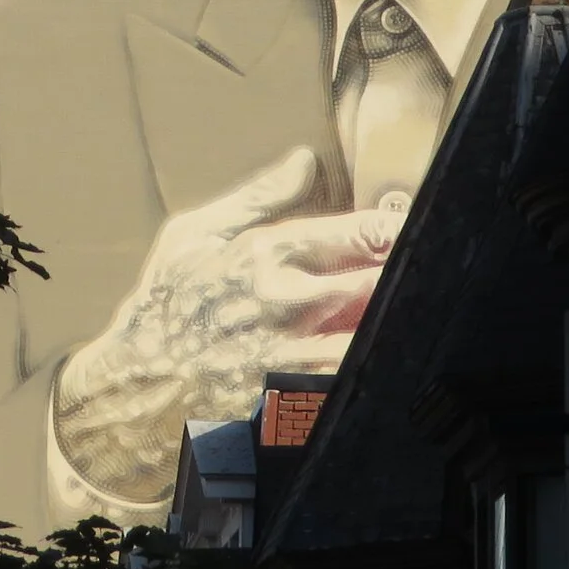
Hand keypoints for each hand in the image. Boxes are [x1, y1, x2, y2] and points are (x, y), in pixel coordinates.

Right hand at [52, 147, 399, 503]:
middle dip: (413, 276)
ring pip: (378, 337)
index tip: (423, 228)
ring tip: (420, 318)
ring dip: (401, 325)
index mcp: (267, 256)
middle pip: (383, 285)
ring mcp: (296, 359)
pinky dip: (378, 373)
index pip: (363, 234)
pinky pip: (357, 388)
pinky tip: (389, 368)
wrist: (131, 395)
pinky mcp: (297, 408)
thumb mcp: (192, 238)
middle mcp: (287, 305)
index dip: (403, 230)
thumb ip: (257, 198)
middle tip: (437, 273)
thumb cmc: (161, 312)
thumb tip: (306, 160)